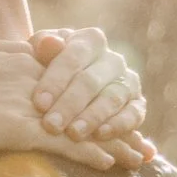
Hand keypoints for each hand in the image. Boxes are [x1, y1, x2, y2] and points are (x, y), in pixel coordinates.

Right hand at [0, 29, 150, 176]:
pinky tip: (110, 164)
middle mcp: (27, 75)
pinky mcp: (15, 129)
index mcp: (16, 56)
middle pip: (89, 93)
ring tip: (141, 154)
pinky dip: (89, 152)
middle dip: (119, 113)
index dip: (100, 84)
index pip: (73, 66)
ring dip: (115, 138)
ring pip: (83, 120)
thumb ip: (0, 55)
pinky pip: (63, 142)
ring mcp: (23, 103)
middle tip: (143, 130)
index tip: (120, 98)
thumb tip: (21, 54)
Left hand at [29, 27, 152, 160]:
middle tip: (51, 125)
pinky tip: (101, 135)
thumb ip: (42, 47)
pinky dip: (119, 125)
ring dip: (92, 117)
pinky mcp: (138, 105)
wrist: (68, 87)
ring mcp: (128, 82)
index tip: (39, 103)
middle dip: (69, 105)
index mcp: (90, 41)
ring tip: (73, 134)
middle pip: (91, 81)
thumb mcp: (40, 53)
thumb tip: (48, 43)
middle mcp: (113, 59)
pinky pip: (133, 115)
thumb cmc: (48, 68)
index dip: (55, 81)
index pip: (73, 58)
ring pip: (112, 98)